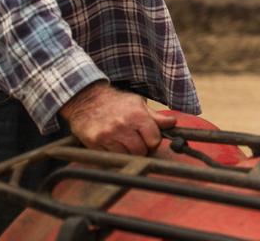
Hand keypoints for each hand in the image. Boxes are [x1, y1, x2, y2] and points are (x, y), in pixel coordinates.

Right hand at [59, 82, 176, 154]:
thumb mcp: (138, 104)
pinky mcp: (95, 144)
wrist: (86, 100)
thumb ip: (155, 117)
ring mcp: (107, 136)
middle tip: (139, 144)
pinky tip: (114, 145)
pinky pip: (110, 158)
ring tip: (126, 144)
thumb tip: (172, 123)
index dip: (154, 142)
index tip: (151, 140)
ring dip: (129, 153)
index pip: (154, 139)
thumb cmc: (115, 102)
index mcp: (136, 115)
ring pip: (126, 157)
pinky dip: (114, 155)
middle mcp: (122, 126)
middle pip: (141, 151)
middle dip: (142, 150)